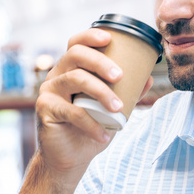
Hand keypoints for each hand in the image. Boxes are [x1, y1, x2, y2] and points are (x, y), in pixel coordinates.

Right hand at [34, 29, 152, 178]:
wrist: (70, 158)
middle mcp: (57, 75)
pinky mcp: (44, 109)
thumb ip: (127, 92)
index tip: (109, 38)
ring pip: (74, 79)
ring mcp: (49, 91)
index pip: (77, 43)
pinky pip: (71, 111)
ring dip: (100, 92)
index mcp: (72, 69)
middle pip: (76, 55)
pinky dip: (91, 124)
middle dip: (100, 62)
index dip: (90, 36)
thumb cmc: (90, 128)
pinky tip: (104, 135)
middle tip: (120, 76)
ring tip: (117, 108)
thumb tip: (149, 78)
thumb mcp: (111, 109)